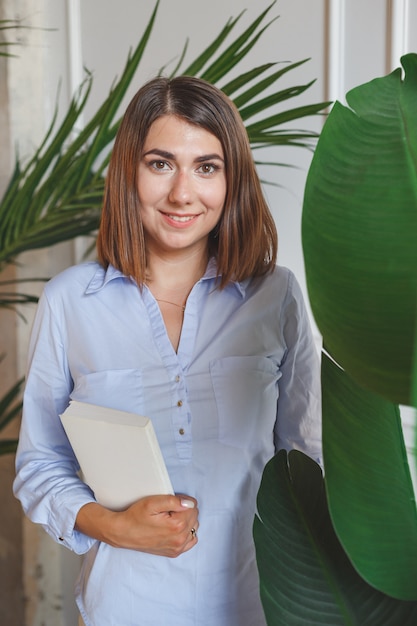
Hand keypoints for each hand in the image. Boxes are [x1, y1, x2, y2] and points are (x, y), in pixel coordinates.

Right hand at [76, 494, 198, 557]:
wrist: (123, 533)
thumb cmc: (136, 516)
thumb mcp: (152, 502)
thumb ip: (174, 501)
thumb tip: (190, 504)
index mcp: (176, 525)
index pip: (193, 506)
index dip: (182, 501)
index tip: (171, 502)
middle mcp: (179, 539)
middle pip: (194, 517)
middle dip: (185, 510)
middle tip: (169, 510)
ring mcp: (177, 548)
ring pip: (194, 528)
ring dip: (186, 521)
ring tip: (171, 518)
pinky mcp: (174, 553)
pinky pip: (190, 541)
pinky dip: (186, 533)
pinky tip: (175, 529)